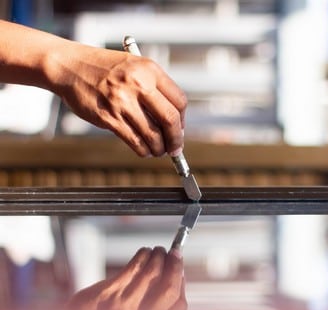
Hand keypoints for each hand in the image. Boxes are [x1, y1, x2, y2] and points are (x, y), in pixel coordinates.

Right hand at [52, 46, 186, 156]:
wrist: (69, 66)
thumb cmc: (103, 68)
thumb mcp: (134, 66)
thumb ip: (154, 87)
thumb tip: (173, 120)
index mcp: (150, 69)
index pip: (179, 101)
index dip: (182, 120)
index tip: (179, 129)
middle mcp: (139, 84)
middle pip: (170, 119)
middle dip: (176, 139)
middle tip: (175, 147)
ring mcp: (123, 101)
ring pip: (153, 134)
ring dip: (159, 148)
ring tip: (158, 150)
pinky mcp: (109, 117)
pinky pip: (134, 141)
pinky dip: (143, 150)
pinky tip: (144, 150)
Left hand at [66, 246, 185, 309]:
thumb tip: (170, 283)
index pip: (178, 308)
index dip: (182, 287)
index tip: (180, 275)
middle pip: (169, 289)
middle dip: (175, 267)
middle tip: (175, 254)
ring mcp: (121, 307)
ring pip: (152, 275)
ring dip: (159, 257)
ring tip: (158, 250)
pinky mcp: (105, 294)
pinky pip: (132, 268)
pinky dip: (142, 256)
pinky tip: (143, 252)